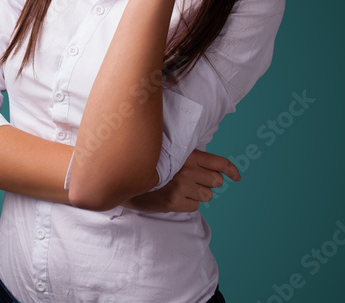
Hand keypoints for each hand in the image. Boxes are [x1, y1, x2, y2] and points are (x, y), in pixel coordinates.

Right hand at [122, 149, 239, 212]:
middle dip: (208, 184)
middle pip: (216, 181)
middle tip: (192, 182)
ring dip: (197, 195)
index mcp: (187, 154)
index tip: (236, 177)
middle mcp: (186, 169)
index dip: (232, 171)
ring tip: (179, 189)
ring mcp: (180, 185)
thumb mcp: (169, 153)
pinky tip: (173, 197)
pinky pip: (195, 207)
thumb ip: (189, 157)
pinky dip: (187, 205)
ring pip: (207, 196)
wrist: (122, 178)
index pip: (220, 163)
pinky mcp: (173, 201)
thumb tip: (216, 168)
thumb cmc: (149, 165)